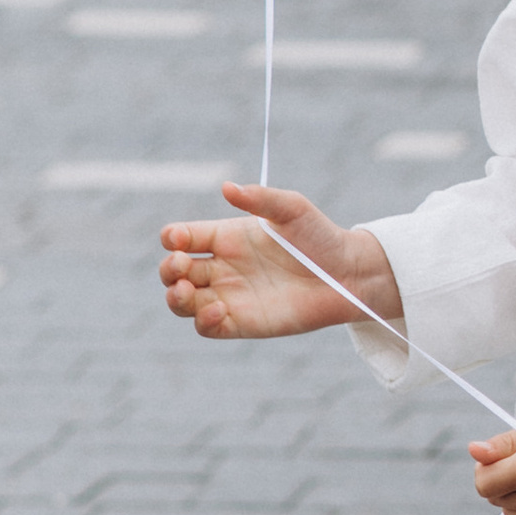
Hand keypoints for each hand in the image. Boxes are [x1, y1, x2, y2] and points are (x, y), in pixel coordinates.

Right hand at [159, 183, 403, 342]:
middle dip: (168, 269)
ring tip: (185, 290)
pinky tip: (218, 309)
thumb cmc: (320, 237)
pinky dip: (202, 320)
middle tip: (182, 265)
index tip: (178, 238)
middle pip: (174, 271)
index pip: (183, 237)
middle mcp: (222, 267)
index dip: (173, 238)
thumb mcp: (292, 209)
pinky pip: (207, 327)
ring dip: (175, 297)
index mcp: (227, 237)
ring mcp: (229, 296)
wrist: (347, 275)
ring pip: (182, 302)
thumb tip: (227, 187)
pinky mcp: (241, 323)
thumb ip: (260, 198)